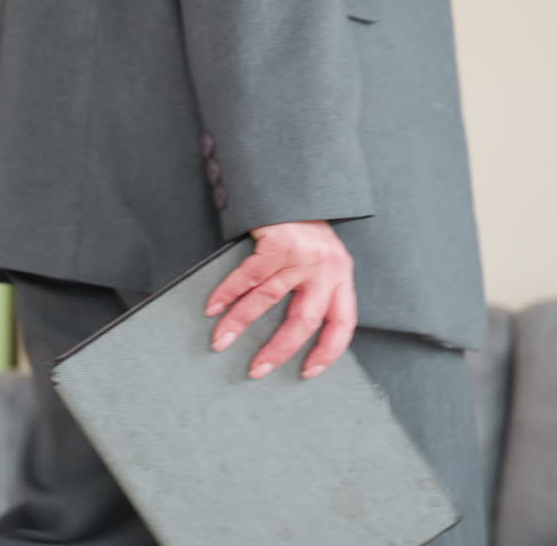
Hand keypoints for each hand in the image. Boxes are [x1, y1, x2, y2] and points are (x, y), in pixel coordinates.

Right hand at [205, 220, 356, 379]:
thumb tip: (294, 332)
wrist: (292, 184)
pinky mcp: (278, 242)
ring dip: (239, 323)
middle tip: (256, 370)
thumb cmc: (304, 226)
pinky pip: (248, 276)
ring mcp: (302, 255)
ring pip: (267, 299)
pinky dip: (227, 293)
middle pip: (304, 321)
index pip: (342, 323)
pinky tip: (213, 307)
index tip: (308, 372)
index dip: (328, 351)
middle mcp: (327, 268)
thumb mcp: (323, 258)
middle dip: (278, 350)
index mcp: (341, 275)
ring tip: (220, 341)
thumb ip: (317, 288)